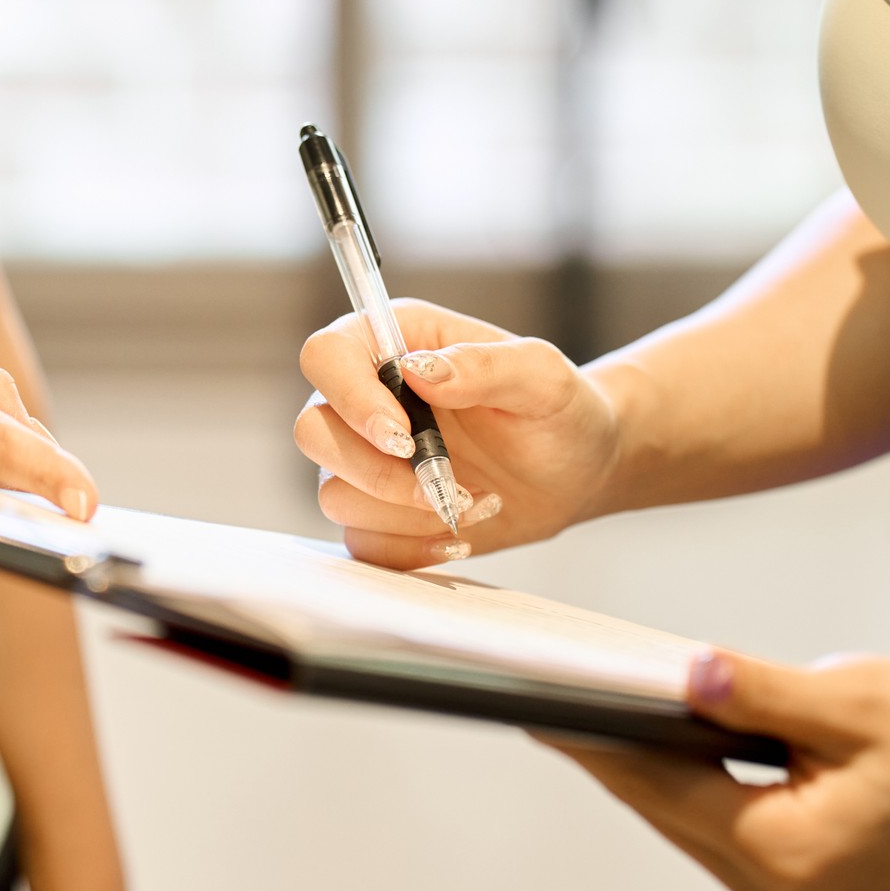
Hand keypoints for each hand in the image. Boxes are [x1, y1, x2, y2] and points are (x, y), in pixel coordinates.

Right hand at [294, 299, 621, 567]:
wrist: (576, 471)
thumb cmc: (560, 410)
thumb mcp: (542, 377)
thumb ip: (483, 364)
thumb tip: (419, 369)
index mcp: (394, 343)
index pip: (326, 355)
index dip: (349, 397)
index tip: (402, 436)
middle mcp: (367, 398)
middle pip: (312, 432)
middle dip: (376, 471)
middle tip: (445, 483)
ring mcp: (366, 459)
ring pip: (333, 493)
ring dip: (406, 512)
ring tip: (474, 502)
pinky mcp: (378, 512)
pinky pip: (361, 540)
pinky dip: (410, 547)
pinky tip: (459, 535)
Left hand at [542, 650, 889, 890]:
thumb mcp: (855, 700)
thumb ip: (759, 691)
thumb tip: (686, 670)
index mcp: (785, 851)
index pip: (659, 787)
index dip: (593, 740)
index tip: (536, 701)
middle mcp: (773, 888)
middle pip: (662, 805)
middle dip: (609, 746)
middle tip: (549, 684)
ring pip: (683, 815)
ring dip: (645, 762)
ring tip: (587, 699)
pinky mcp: (788, 877)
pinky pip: (713, 821)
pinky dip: (686, 778)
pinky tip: (657, 732)